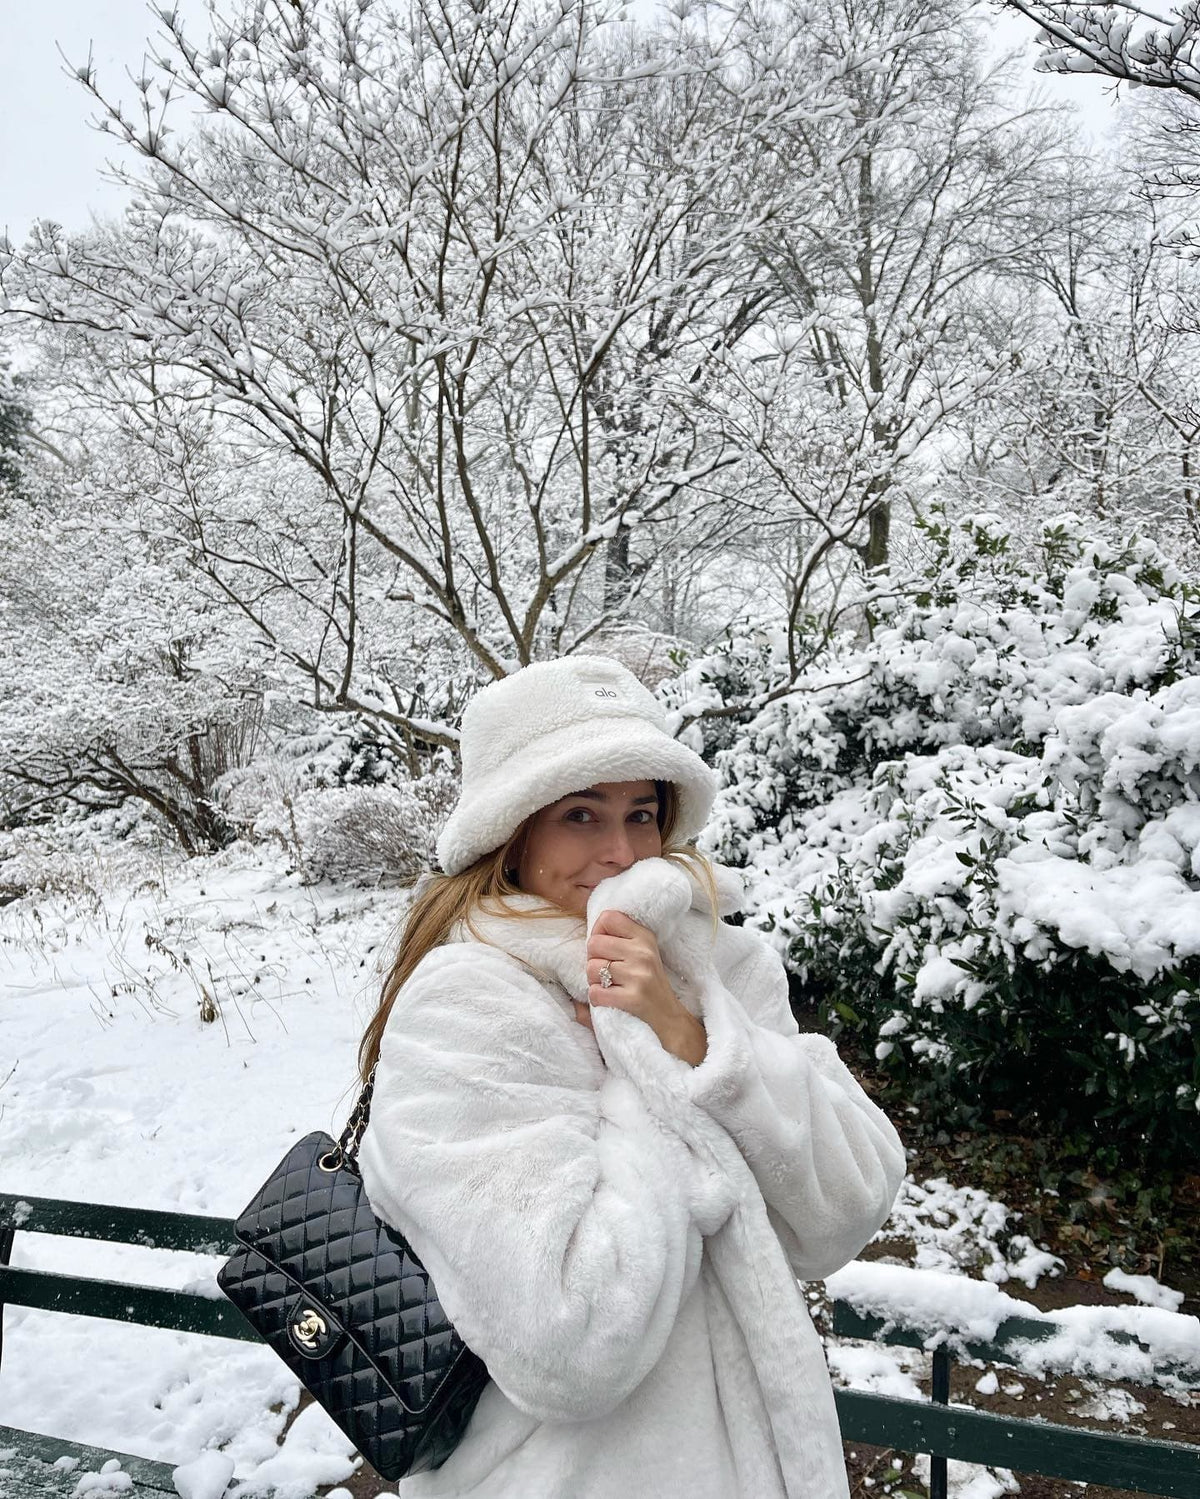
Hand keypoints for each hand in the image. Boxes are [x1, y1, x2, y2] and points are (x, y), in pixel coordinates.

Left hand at [583, 909, 706, 1066]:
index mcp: (645, 937)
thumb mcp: (641, 953)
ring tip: (610, 986)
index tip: (604, 947)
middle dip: (594, 959)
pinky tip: (610, 1000)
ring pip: (591, 968)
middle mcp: (643, 953)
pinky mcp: (633, 999)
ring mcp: (638, 976)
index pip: (608, 918)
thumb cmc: (648, 984)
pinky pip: (595, 992)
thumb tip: (589, 932)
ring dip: (594, 981)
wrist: (669, 1018)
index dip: (598, 931)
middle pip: (593, 944)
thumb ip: (619, 938)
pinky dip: (597, 999)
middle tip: (607, 971)